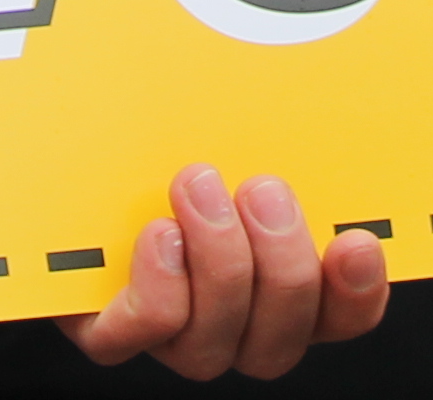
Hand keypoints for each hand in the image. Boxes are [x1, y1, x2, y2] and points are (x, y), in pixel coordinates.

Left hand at [55, 165, 390, 379]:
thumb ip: (284, 135)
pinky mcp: (110, 332)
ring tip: (199, 188)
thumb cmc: (171, 144)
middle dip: (280, 263)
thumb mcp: (241, 134)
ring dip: (217, 262)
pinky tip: (158, 233)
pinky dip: (159, 284)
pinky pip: (144, 331)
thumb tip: (335, 88)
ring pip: (214, 344)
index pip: (343, 315)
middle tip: (262, 190)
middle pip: (281, 338)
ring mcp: (172, 336)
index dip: (358, 292)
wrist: (73, 170)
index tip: (358, 240)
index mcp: (282, 289)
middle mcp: (234, 327)